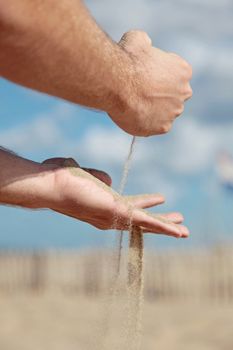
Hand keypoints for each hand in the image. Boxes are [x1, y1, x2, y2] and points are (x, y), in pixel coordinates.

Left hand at [43, 157, 188, 237]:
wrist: (52, 185)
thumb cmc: (63, 178)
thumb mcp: (87, 175)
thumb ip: (99, 177)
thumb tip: (108, 180)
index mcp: (105, 206)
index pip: (132, 207)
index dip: (147, 203)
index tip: (161, 198)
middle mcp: (111, 216)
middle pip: (142, 221)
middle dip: (161, 222)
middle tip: (178, 224)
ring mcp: (115, 217)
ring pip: (147, 225)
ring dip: (167, 228)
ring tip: (185, 231)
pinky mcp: (119, 213)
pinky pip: (146, 222)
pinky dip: (164, 227)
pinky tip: (179, 231)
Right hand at [109, 30, 192, 135]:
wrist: (117, 83)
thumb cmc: (127, 59)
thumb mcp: (136, 39)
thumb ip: (145, 42)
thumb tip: (145, 43)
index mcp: (183, 71)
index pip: (174, 77)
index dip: (158, 77)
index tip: (144, 78)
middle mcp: (184, 93)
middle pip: (172, 97)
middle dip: (159, 97)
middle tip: (140, 94)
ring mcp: (174, 112)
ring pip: (164, 114)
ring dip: (152, 112)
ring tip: (133, 106)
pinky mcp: (162, 128)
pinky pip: (154, 127)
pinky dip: (145, 124)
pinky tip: (133, 115)